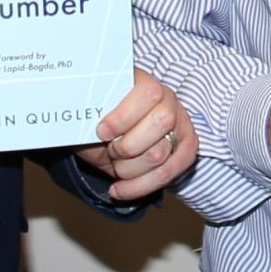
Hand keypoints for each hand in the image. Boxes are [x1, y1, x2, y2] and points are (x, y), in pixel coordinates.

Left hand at [73, 69, 199, 200]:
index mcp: (144, 81)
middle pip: (161, 123)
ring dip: (128, 168)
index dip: (124, 117)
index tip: (101, 132)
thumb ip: (91, 111)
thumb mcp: (90, 113)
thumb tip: (84, 116)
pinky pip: (169, 173)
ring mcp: (181, 124)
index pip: (147, 94)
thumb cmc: (97, 122)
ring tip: (115, 165)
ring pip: (160, 155)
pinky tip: (119, 190)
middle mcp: (168, 99)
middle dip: (128, 146)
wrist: (106, 139)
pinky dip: (140, 187)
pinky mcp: (186, 149)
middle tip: (110, 149)